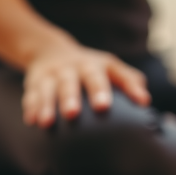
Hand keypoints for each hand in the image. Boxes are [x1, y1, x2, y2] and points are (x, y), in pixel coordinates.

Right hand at [22, 36, 150, 127]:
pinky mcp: (33, 82)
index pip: (101, 76)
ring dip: (47, 105)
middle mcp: (71, 68)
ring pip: (47, 88)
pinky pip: (30, 95)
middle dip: (70, 97)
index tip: (105, 106)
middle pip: (70, 82)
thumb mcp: (110, 68)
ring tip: (48, 123)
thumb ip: (129, 81)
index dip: (103, 90)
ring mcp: (50, 74)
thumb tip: (145, 101)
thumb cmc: (91, 69)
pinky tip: (31, 121)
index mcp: (94, 65)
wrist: (50, 50)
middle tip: (73, 114)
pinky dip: (31, 107)